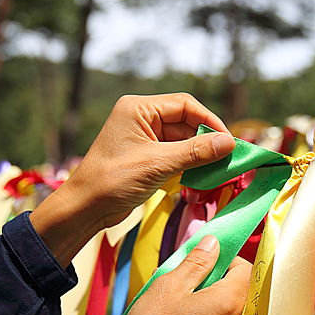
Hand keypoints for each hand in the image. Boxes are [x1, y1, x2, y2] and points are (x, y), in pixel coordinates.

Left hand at [30, 94, 235, 266]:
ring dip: (199, 157)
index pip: (185, 105)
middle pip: (185, 123)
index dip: (210, 122)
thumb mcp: (157, 165)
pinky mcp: (145, 157)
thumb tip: (229, 142)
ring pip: (182, 142)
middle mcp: (141, 118)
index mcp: (138, 108)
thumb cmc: (112, 181)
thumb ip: (195, 152)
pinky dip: (188, 167)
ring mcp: (143, 138)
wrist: (85, 209)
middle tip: (228, 160)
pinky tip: (200, 179)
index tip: (229, 142)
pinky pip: (175, 156)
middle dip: (206, 142)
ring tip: (217, 171)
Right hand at [115, 235, 250, 314]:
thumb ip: (196, 262)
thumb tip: (213, 244)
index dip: (226, 259)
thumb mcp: (170, 286)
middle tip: (189, 279)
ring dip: (213, 298)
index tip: (204, 260)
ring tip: (183, 300)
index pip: (246, 268)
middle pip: (241, 288)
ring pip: (232, 307)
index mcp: (230, 302)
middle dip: (219, 278)